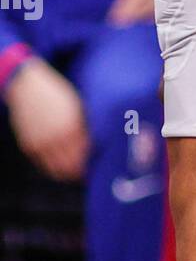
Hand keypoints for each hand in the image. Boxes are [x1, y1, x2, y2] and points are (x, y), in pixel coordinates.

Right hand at [5, 59, 88, 180]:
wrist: (28, 87)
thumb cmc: (58, 95)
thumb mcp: (77, 107)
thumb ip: (87, 126)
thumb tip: (102, 143)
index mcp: (71, 126)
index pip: (87, 154)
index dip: (94, 161)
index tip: (100, 163)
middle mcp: (55, 137)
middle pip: (73, 166)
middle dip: (82, 171)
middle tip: (89, 171)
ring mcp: (41, 143)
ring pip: (58, 170)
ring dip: (68, 173)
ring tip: (76, 171)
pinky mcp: (29, 146)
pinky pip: (44, 165)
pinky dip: (54, 168)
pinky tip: (62, 164)